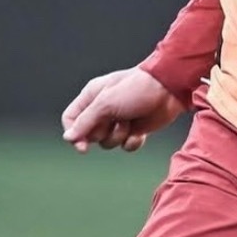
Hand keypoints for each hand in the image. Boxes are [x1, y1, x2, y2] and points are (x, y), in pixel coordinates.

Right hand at [61, 67, 183, 152]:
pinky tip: (141, 132)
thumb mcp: (106, 103)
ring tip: (130, 121)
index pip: (71, 119)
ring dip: (119, 136)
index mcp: (91, 97)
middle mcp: (103, 109)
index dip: (74, 133)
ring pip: (108, 143)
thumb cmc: (135, 89)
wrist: (168, 89)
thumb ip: (85, 122)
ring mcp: (119, 121)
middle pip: (90, 134)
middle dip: (103, 132)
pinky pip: (126, 146)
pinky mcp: (136, 129)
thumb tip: (68, 138)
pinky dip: (133, 142)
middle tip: (116, 120)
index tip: (82, 146)